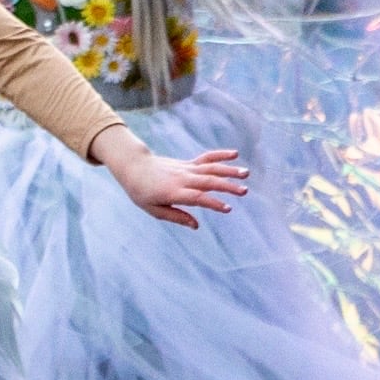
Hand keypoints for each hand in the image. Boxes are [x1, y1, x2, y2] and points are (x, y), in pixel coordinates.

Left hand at [96, 132, 247, 229]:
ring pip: (210, 168)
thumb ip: (176, 217)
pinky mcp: (188, 163)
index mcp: (173, 192)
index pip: (196, 197)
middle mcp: (182, 179)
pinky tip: (235, 154)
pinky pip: (206, 158)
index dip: (212, 203)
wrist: (133, 166)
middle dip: (227, 186)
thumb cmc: (142, 192)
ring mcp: (186, 169)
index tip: (227, 208)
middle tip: (244, 191)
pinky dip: (220, 155)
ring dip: (229, 170)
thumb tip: (196, 225)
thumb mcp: (153, 210)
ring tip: (246, 173)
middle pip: (207, 182)